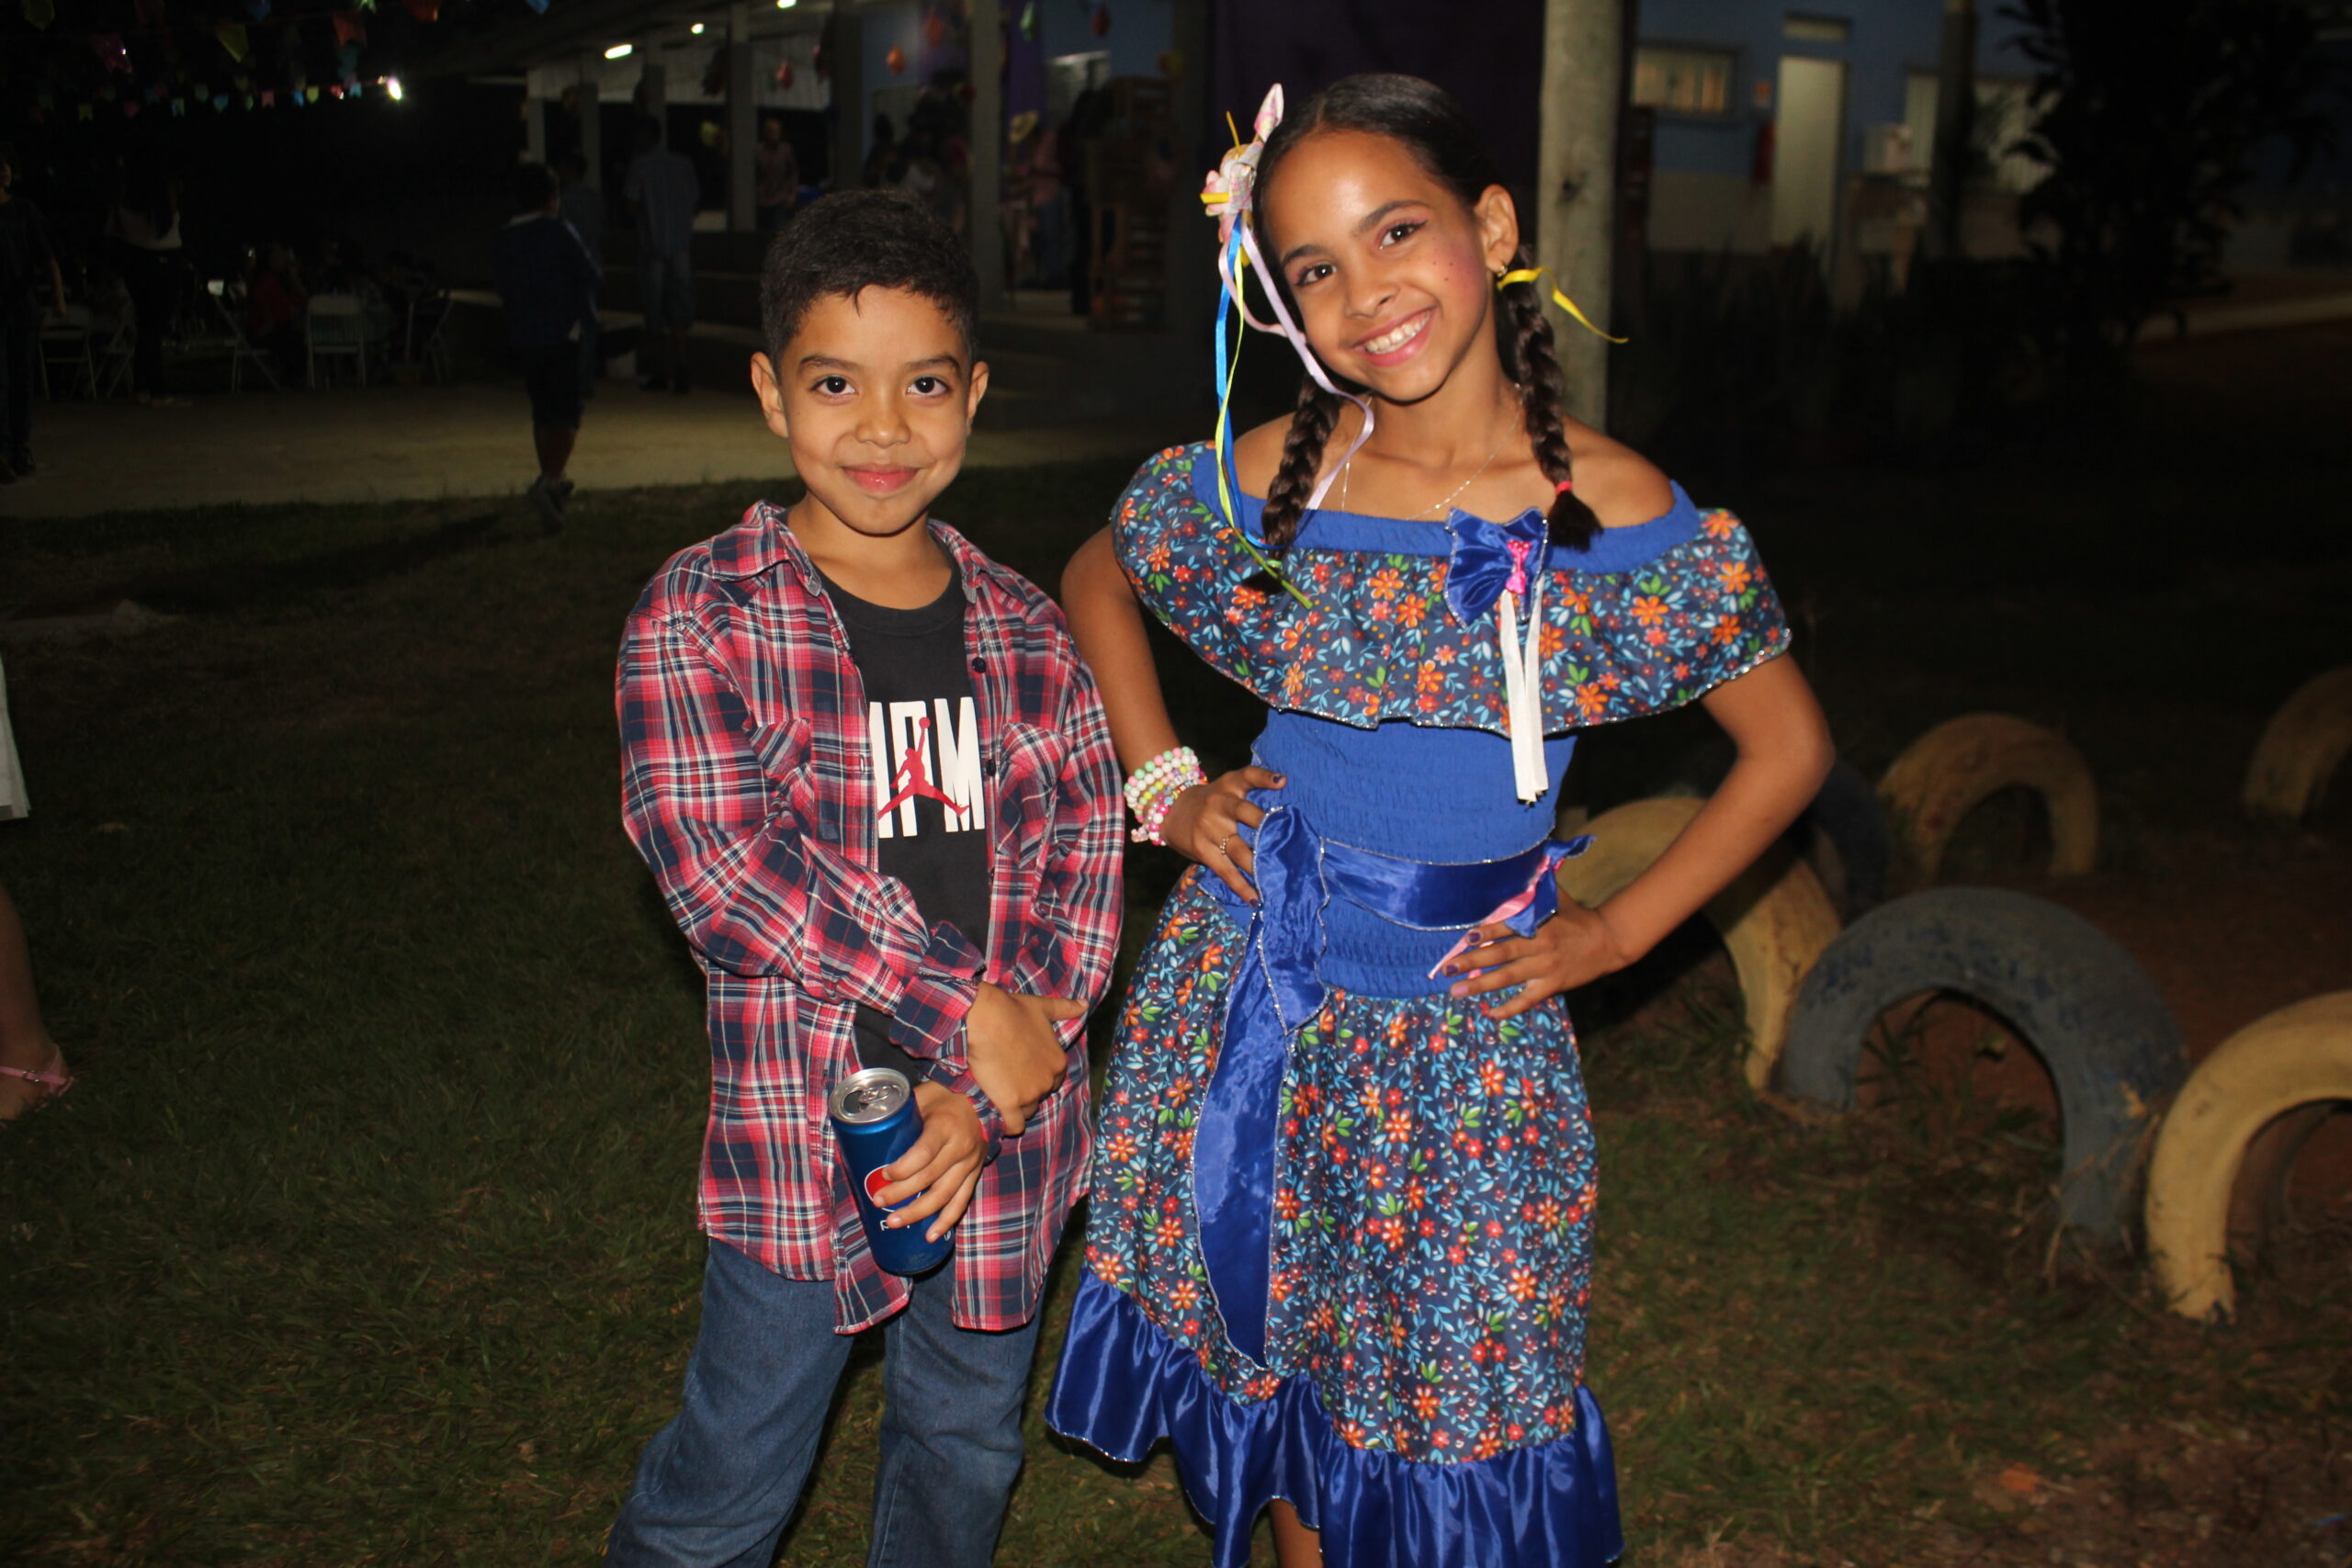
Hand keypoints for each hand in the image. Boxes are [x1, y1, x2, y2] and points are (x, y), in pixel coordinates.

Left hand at [872, 1081, 986, 1241]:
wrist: (985, 1100)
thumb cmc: (946, 1097)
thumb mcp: (924, 1095)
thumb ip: (902, 1112)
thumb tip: (865, 1125)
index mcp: (945, 1126)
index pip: (924, 1153)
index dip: (903, 1168)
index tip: (884, 1174)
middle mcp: (960, 1148)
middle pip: (930, 1178)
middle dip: (901, 1194)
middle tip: (878, 1201)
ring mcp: (969, 1164)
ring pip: (944, 1195)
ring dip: (918, 1213)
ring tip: (895, 1223)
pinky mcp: (974, 1175)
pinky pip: (961, 1202)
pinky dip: (946, 1221)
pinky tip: (930, 1235)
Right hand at [964, 982, 1082, 1135]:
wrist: (984, 1019)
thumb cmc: (1011, 1011)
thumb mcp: (1042, 1007)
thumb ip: (1065, 1009)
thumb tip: (1085, 1005)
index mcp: (1058, 1062)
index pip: (1052, 1081)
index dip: (1036, 1077)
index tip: (1021, 1072)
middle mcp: (1048, 1081)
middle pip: (1039, 1096)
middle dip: (1026, 1092)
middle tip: (1006, 1082)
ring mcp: (1030, 1094)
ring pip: (1027, 1111)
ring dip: (1016, 1107)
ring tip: (998, 1096)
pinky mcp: (1010, 1104)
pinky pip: (1014, 1125)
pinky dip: (1008, 1124)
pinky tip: (998, 1116)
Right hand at [1161, 766, 1283, 902]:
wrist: (1170, 810)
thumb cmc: (1212, 803)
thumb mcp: (1226, 790)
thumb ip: (1250, 799)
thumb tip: (1286, 824)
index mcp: (1229, 786)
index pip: (1247, 775)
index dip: (1264, 777)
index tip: (1281, 781)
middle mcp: (1220, 804)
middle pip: (1243, 812)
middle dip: (1263, 824)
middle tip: (1283, 838)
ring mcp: (1209, 827)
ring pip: (1237, 848)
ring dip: (1256, 864)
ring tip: (1273, 879)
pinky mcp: (1202, 849)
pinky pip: (1224, 869)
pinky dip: (1240, 885)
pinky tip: (1253, 898)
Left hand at [1439, 899, 1639, 1019]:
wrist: (1608, 941)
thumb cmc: (1576, 916)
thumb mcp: (1558, 897)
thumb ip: (1536, 884)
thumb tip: (1521, 862)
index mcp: (1539, 923)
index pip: (1508, 928)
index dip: (1487, 933)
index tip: (1466, 938)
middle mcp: (1540, 946)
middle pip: (1501, 954)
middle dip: (1472, 962)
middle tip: (1447, 968)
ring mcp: (1545, 968)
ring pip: (1508, 978)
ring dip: (1480, 985)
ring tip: (1456, 991)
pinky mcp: (1552, 985)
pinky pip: (1527, 999)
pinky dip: (1509, 1008)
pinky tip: (1490, 1014)